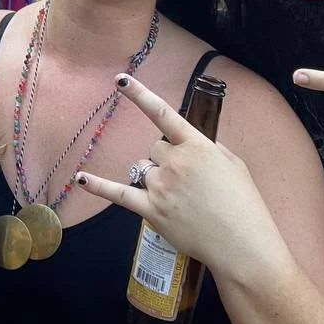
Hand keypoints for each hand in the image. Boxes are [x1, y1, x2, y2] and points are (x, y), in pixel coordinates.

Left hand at [75, 76, 285, 283]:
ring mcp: (161, 186)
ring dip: (156, 179)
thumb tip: (189, 143)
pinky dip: (98, 186)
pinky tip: (80, 178)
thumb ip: (208, 147)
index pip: (163, 113)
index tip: (119, 79)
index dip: (139, 94)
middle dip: (167, 160)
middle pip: (155, 148)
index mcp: (197, 145)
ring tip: (183, 200)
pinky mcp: (151, 210)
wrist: (243, 244)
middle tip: (190, 182)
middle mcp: (175, 162)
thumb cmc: (244, 204)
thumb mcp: (233, 163)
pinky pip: (119, 193)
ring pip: (144, 169)